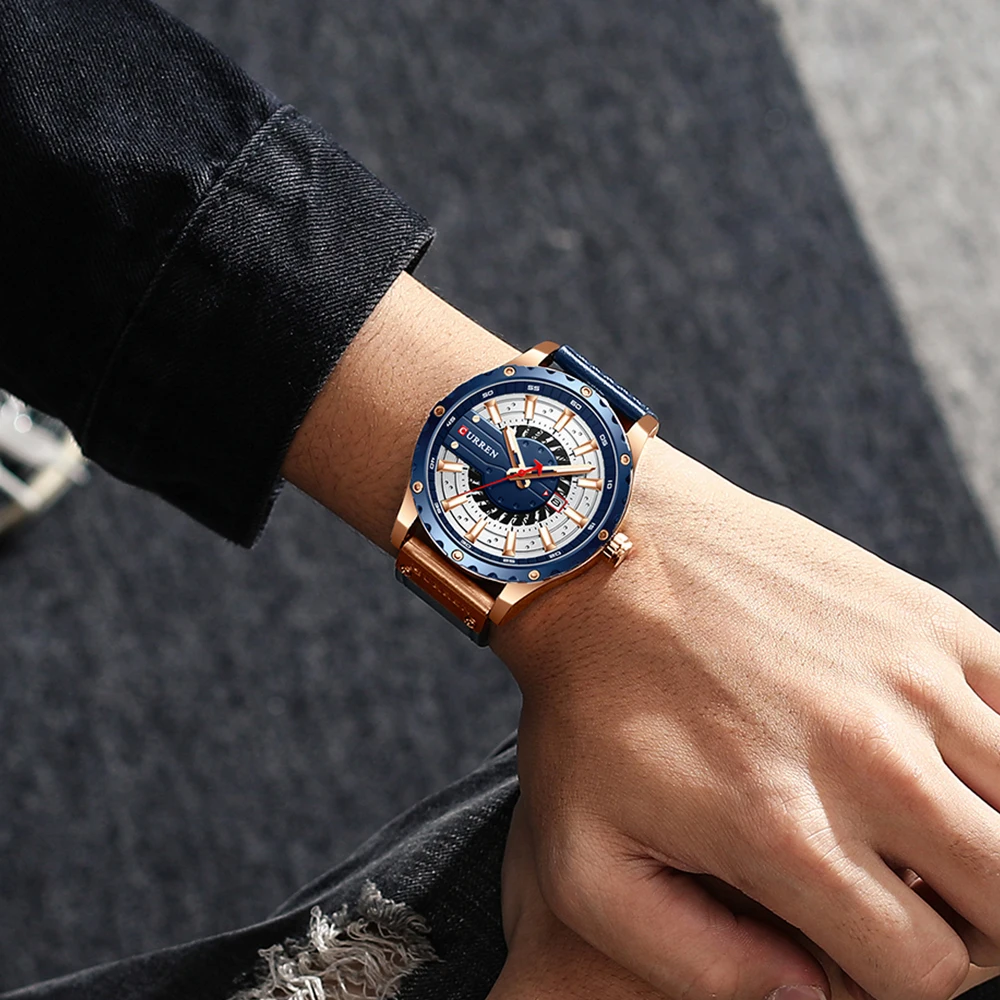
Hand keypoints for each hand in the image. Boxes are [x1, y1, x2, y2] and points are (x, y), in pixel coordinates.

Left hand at [282, 273, 999, 999]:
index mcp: (785, 833)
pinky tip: (938, 756)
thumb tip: (809, 997)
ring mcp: (908, 681)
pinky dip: (998, 754)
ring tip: (920, 828)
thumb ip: (694, 958)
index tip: (855, 943)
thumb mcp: (583, 857)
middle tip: (904, 896)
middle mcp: (869, 759)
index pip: (924, 971)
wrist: (603, 554)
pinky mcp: (922, 620)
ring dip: (987, 841)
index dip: (898, 981)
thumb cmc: (586, 706)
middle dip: (969, 930)